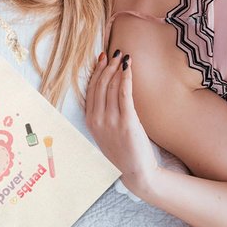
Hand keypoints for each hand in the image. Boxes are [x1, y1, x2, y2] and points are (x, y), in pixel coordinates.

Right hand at [85, 51, 159, 196]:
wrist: (136, 172)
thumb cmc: (122, 150)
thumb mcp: (105, 131)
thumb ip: (102, 112)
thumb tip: (106, 88)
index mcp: (90, 121)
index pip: (91, 89)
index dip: (97, 71)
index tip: (102, 58)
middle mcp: (98, 119)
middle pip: (100, 85)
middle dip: (108, 66)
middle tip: (115, 53)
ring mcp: (111, 121)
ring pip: (111, 86)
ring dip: (117, 68)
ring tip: (124, 57)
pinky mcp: (127, 122)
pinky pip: (124, 94)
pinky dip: (126, 78)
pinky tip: (129, 68)